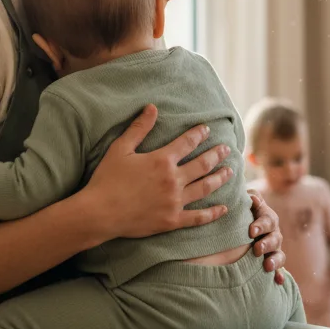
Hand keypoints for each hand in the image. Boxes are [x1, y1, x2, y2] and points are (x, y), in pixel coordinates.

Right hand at [84, 104, 233, 239]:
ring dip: (220, 178)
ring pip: (206, 188)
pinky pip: (198, 217)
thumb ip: (139, 128)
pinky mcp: (173, 221)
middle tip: (227, 149)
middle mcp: (173, 180)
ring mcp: (175, 202)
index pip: (187, 143)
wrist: (100, 213)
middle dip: (216, 154)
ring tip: (230, 171)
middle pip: (203, 164)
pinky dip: (213, 213)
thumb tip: (152, 107)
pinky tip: (224, 208)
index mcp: (162, 160)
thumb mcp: (120, 149)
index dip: (198, 134)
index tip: (207, 129)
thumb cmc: (107, 179)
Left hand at [248, 192, 286, 283]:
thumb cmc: (241, 212)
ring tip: (268, 266)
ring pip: (279, 254)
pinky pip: (279, 270)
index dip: (261, 225)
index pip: (268, 220)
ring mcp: (274, 249)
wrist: (240, 226)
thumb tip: (252, 198)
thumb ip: (249, 198)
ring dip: (275, 260)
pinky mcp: (272, 262)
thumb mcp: (244, 202)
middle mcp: (273, 234)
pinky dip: (279, 275)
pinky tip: (279, 282)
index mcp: (267, 218)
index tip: (251, 231)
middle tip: (257, 249)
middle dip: (267, 244)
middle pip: (275, 238)